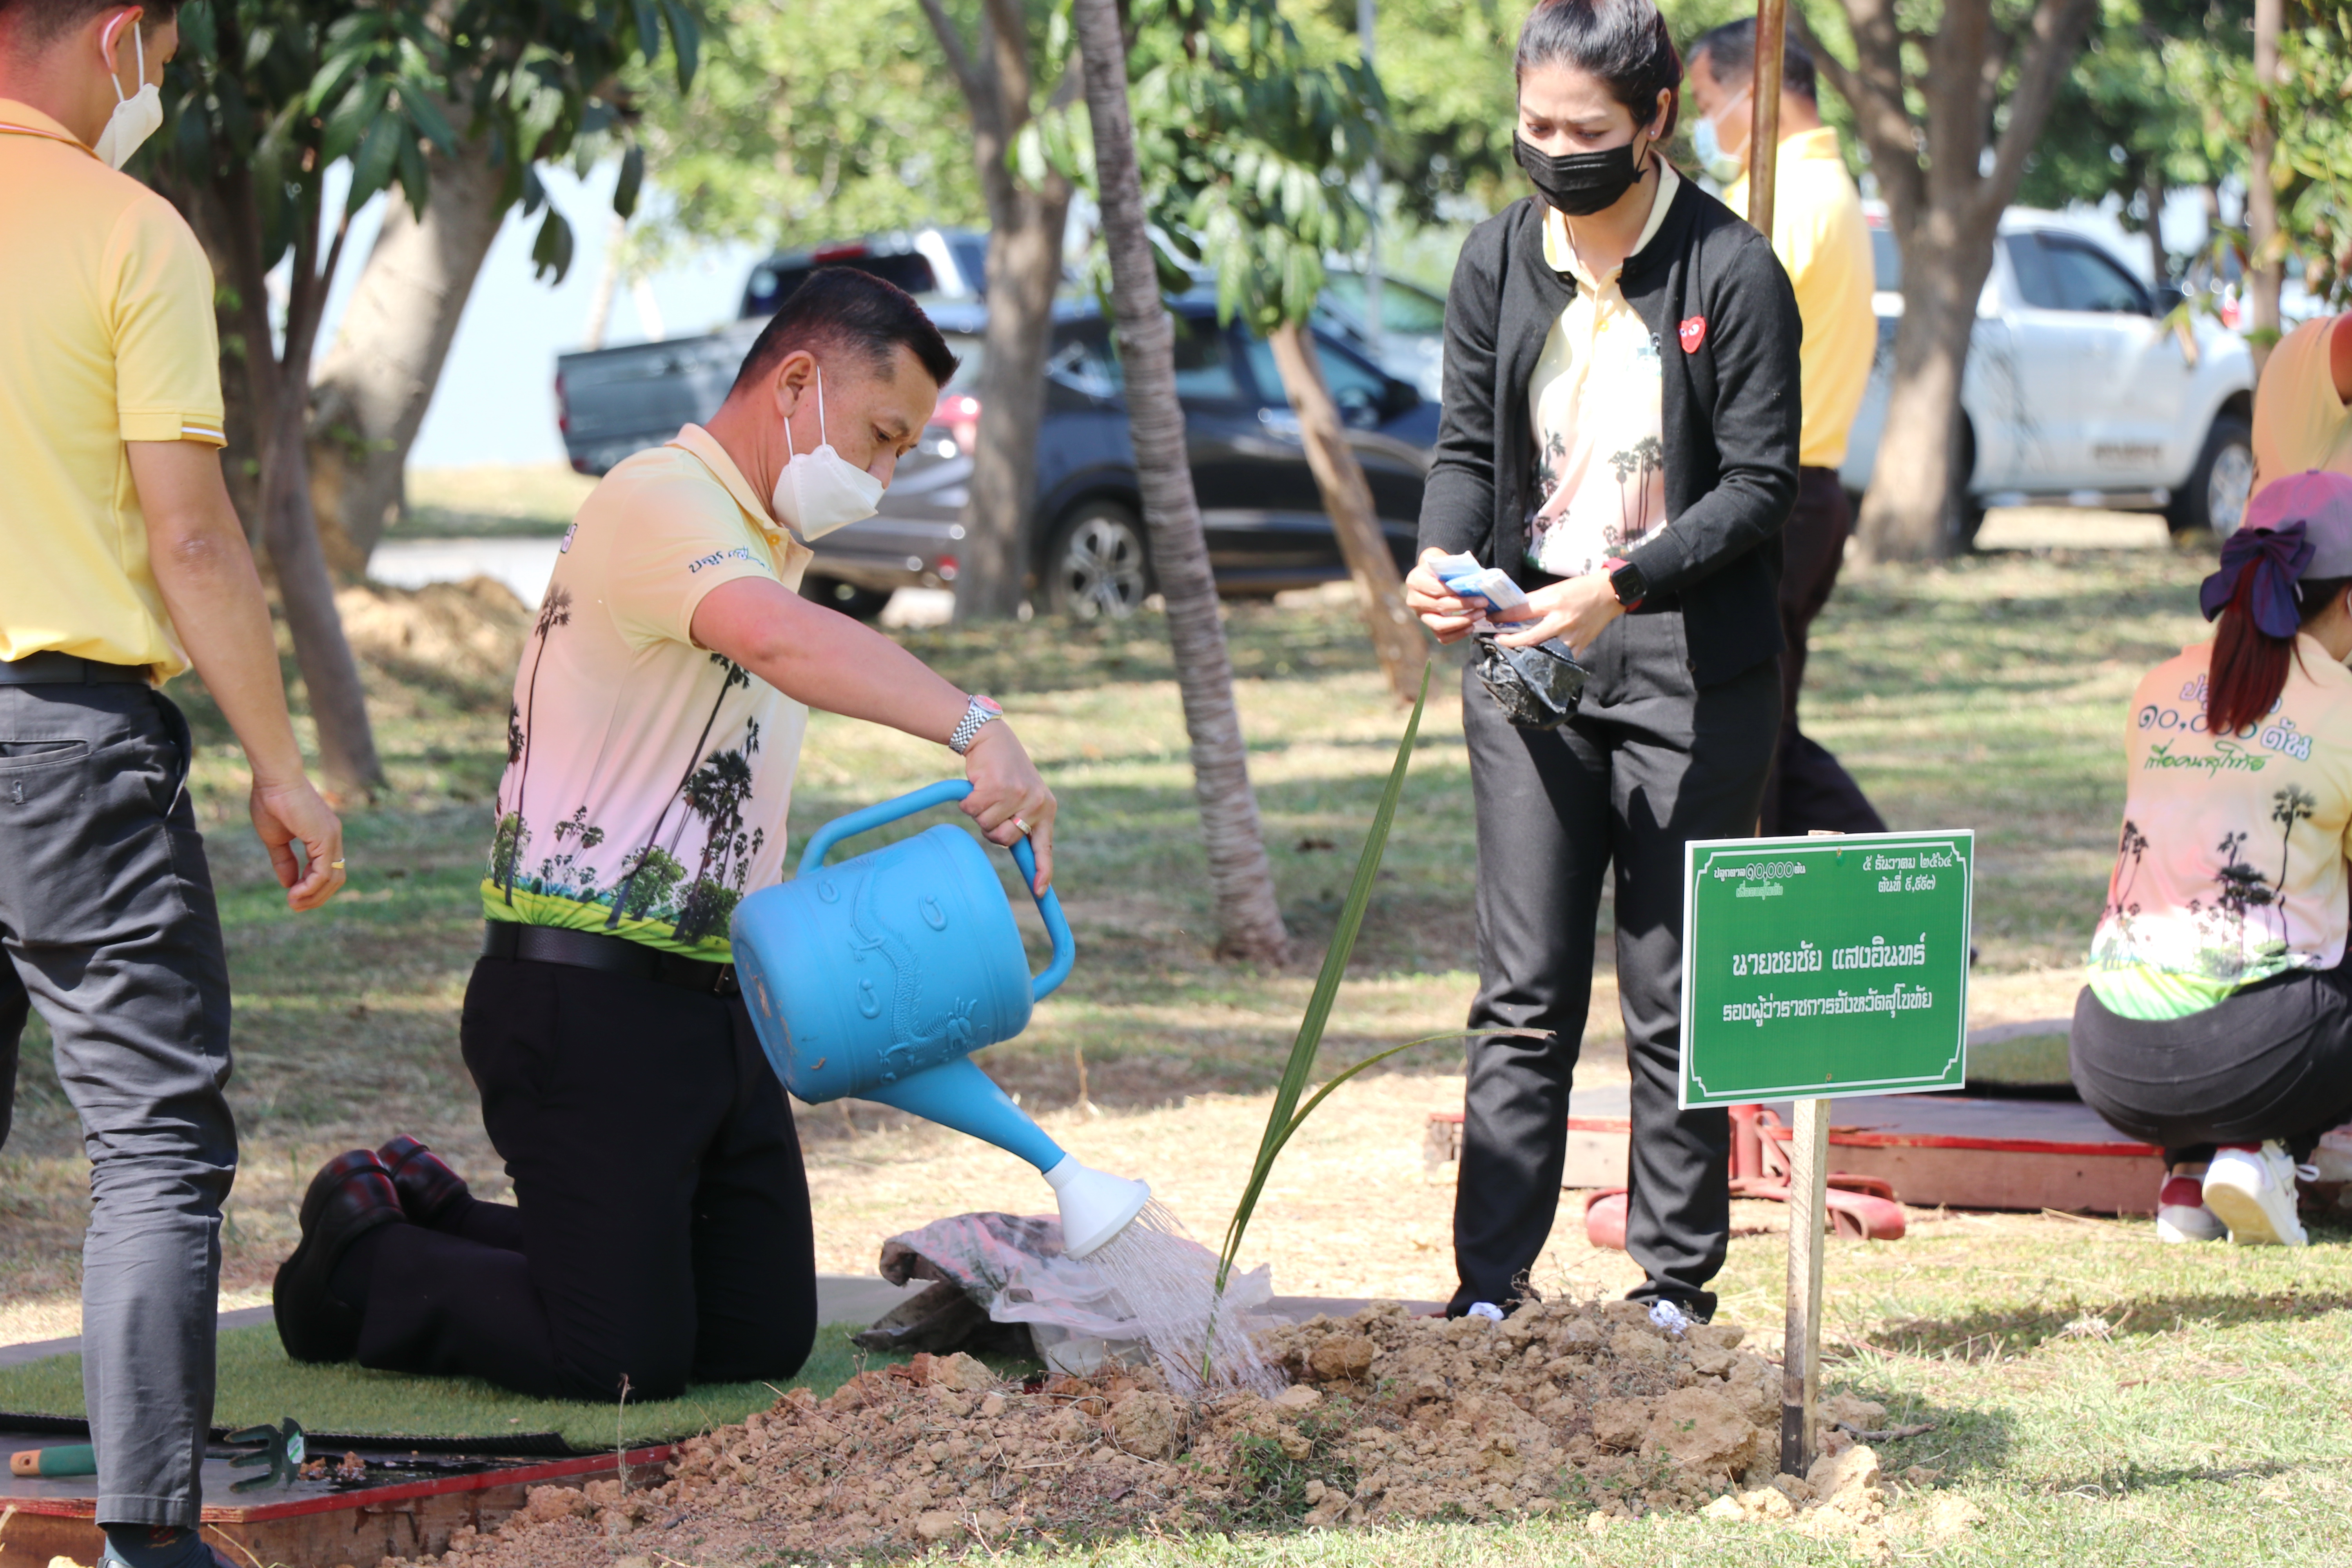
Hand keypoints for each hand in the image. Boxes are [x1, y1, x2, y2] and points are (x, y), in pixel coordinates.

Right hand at [250, 778, 344, 911]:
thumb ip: (284, 860)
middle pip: (335, 879)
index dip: (312, 888)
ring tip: (293, 903)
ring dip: (313, 896)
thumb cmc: (271, 801)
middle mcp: (333, 838)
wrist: (274, 779)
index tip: (293, 897)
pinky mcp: (325, 837)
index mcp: (324, 837)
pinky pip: (324, 872)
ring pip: (332, 879)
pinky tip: (294, 892)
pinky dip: (311, 886)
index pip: (328, 871)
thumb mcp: (276, 839)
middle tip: (295, 906)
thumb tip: (288, 883)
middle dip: (316, 897)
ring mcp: (332, 837)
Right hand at [960, 722, 1056, 892]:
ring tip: (987, 793)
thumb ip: (1023, 822)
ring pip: (986, 826)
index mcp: (1047, 809)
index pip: (1045, 848)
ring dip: (979, 813)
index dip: (1043, 871)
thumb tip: (1016, 851)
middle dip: (991, 829)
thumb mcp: (1023, 797)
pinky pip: (972, 811)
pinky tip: (978, 785)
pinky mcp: (997, 787)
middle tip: (992, 808)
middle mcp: (1036, 803)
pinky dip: (968, 802)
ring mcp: (1017, 795)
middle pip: (1004, 840)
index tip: (1040, 891)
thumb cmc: (1005, 773)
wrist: (992, 738)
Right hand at [1405, 548, 1480, 644]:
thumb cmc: (1441, 568)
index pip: (1437, 590)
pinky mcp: (1428, 625)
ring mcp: (1420, 615)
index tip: (1479, 595)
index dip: (1458, 594)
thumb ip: (1457, 568)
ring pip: (1439, 625)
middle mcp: (1414, 599)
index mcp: (1415, 580)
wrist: (1431, 575)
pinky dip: (1458, 634)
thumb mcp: (1445, 562)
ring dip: (1462, 622)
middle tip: (1483, 604)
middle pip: (1439, 607)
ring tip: (1479, 615)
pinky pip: (1442, 637)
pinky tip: (1471, 626)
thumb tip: (1478, 579)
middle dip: (1464, 607)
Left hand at [1495, 572, 1623, 655]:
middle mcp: (1561, 620)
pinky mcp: (1580, 645)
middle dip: (1510, 641)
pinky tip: (1536, 658)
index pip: (1521, 611)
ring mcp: (1571, 636)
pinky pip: (1559, 657)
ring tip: (1514, 651)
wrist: (1609, 594)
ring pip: (1543, 650)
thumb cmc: (1580, 588)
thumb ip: (1535, 600)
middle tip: (1498, 640)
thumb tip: (1514, 608)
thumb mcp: (1555, 588)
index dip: (1503, 616)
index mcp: (1553, 601)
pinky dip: (1546, 658)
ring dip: (1526, 652)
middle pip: (1529, 637)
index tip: (1491, 619)